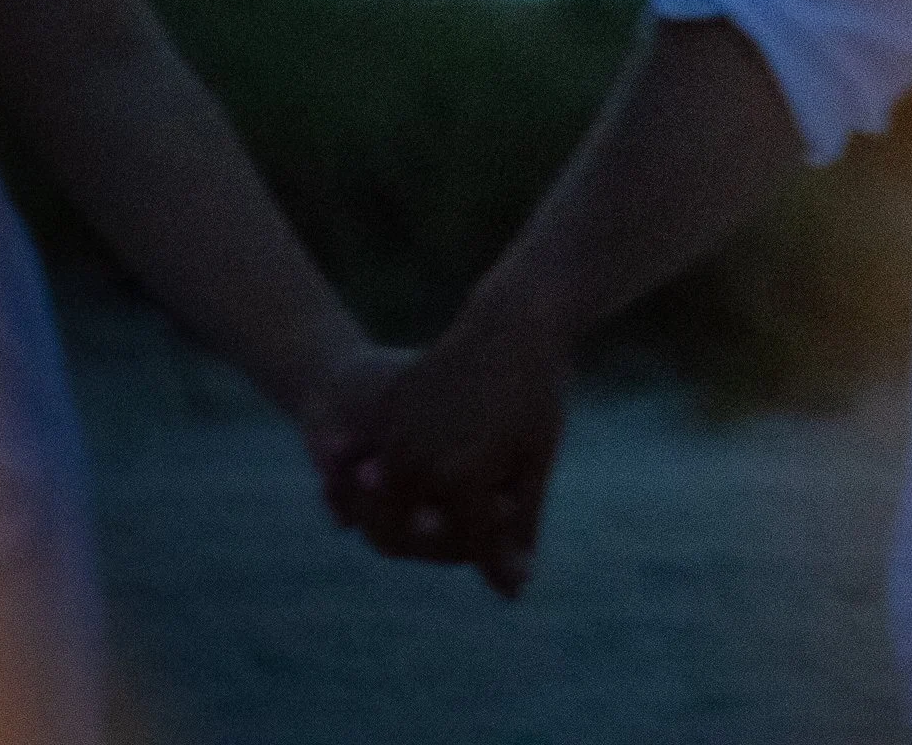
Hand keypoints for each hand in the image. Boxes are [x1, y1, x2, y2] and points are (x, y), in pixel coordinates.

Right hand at [321, 290, 565, 598]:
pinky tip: (415, 480)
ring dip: (402, 518)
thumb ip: (518, 528)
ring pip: (384, 504)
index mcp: (463, 481)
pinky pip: (376, 463)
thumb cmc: (535, 394)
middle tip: (465, 546)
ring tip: (440, 518)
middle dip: (437, 547)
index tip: (513, 575)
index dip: (493, 565)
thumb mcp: (535, 462)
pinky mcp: (389, 410)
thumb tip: (514, 589)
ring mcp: (398, 435)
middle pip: (408, 536)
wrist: (511, 323)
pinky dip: (387, 481)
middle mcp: (422, 462)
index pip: (468, 549)